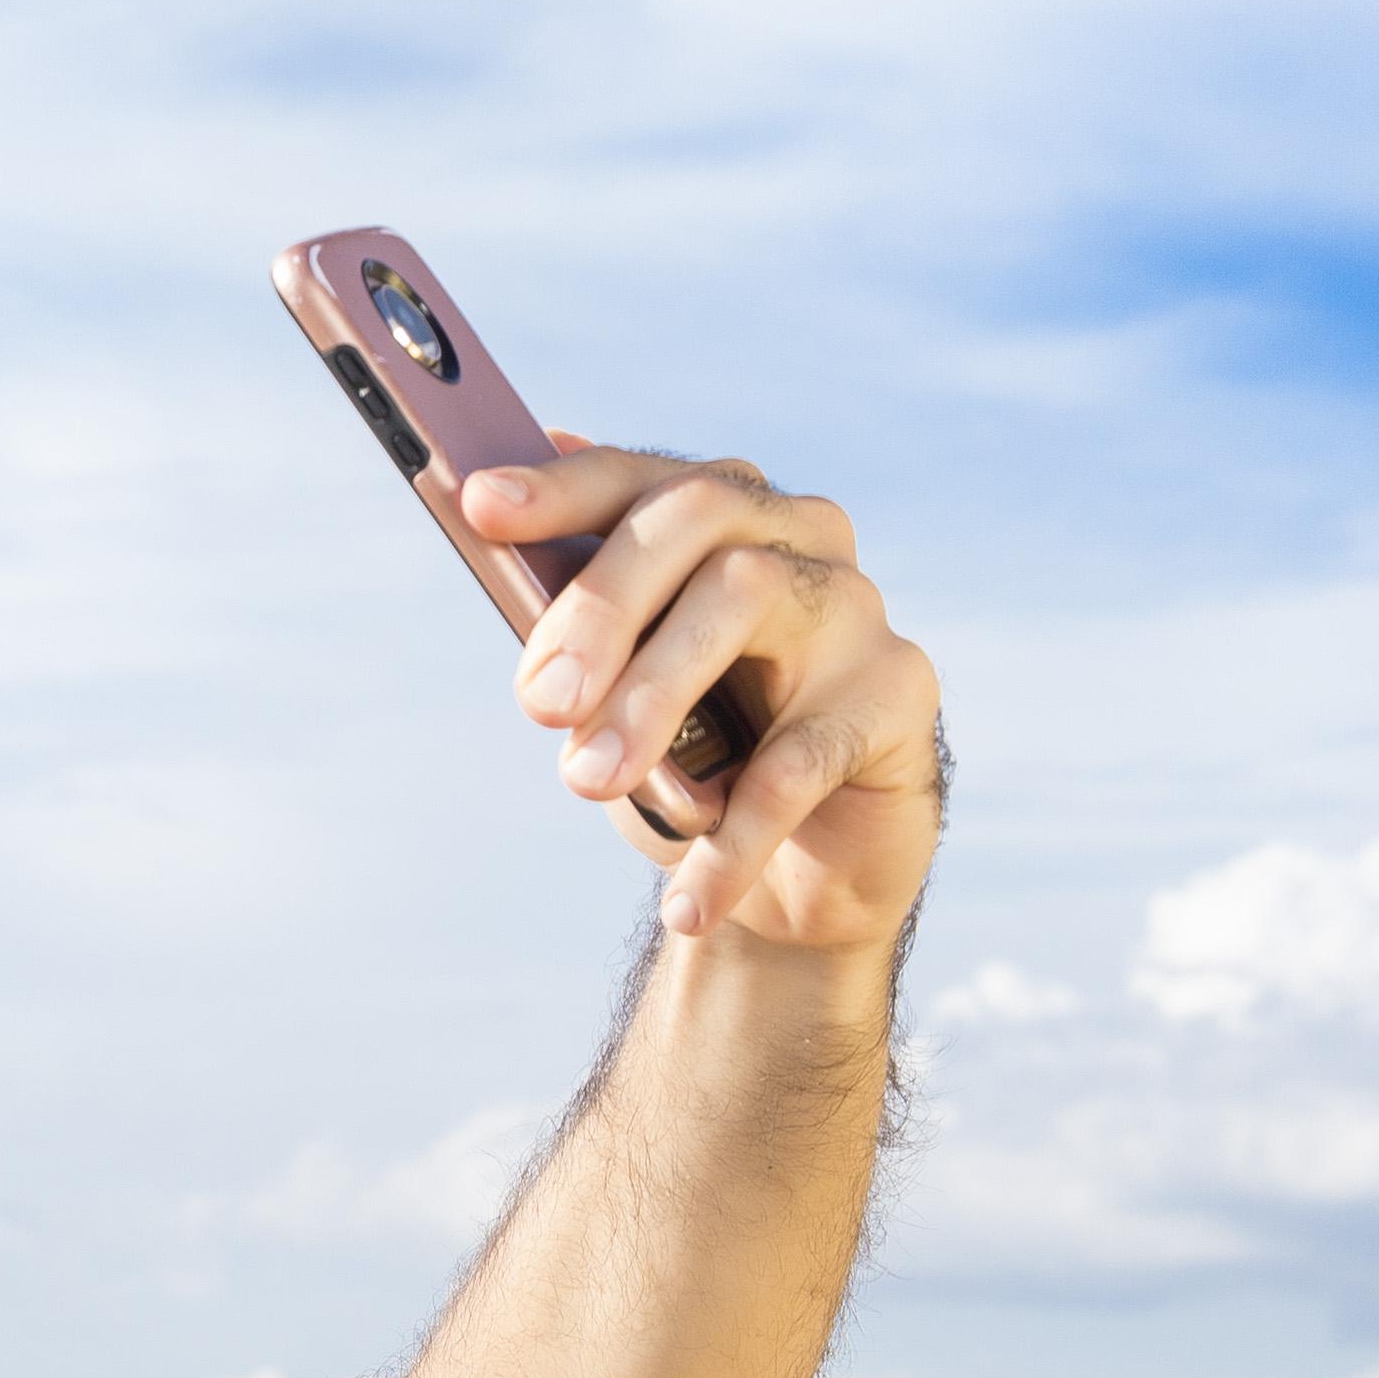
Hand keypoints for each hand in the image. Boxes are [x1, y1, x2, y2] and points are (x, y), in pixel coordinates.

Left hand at [468, 436, 941, 962]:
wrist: (795, 879)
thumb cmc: (693, 764)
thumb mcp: (614, 699)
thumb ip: (570, 630)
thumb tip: (491, 541)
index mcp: (718, 516)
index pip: (637, 477)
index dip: (560, 489)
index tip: (479, 506)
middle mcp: (796, 537)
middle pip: (698, 520)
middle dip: (603, 603)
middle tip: (539, 701)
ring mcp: (855, 607)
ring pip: (750, 598)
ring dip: (653, 696)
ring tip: (587, 782)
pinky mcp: (898, 691)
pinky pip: (804, 754)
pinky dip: (733, 835)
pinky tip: (686, 900)